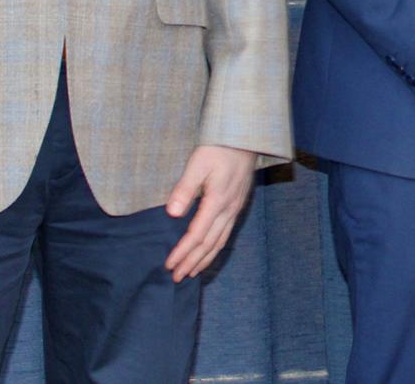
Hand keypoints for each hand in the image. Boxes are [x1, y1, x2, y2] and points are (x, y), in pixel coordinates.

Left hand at [163, 145, 256, 281]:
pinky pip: (227, 233)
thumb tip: (172, 213)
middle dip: (192, 262)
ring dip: (205, 259)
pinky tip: (210, 251)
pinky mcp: (238, 204)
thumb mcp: (197, 164)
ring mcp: (236, 207)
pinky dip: (216, 247)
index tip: (169, 265)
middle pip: (210, 243)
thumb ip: (185, 189)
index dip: (183, 252)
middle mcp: (229, 209)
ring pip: (221, 241)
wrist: (245, 136)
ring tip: (192, 272)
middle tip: (177, 278)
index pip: (197, 234)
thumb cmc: (219, 147)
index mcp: (218, 201)